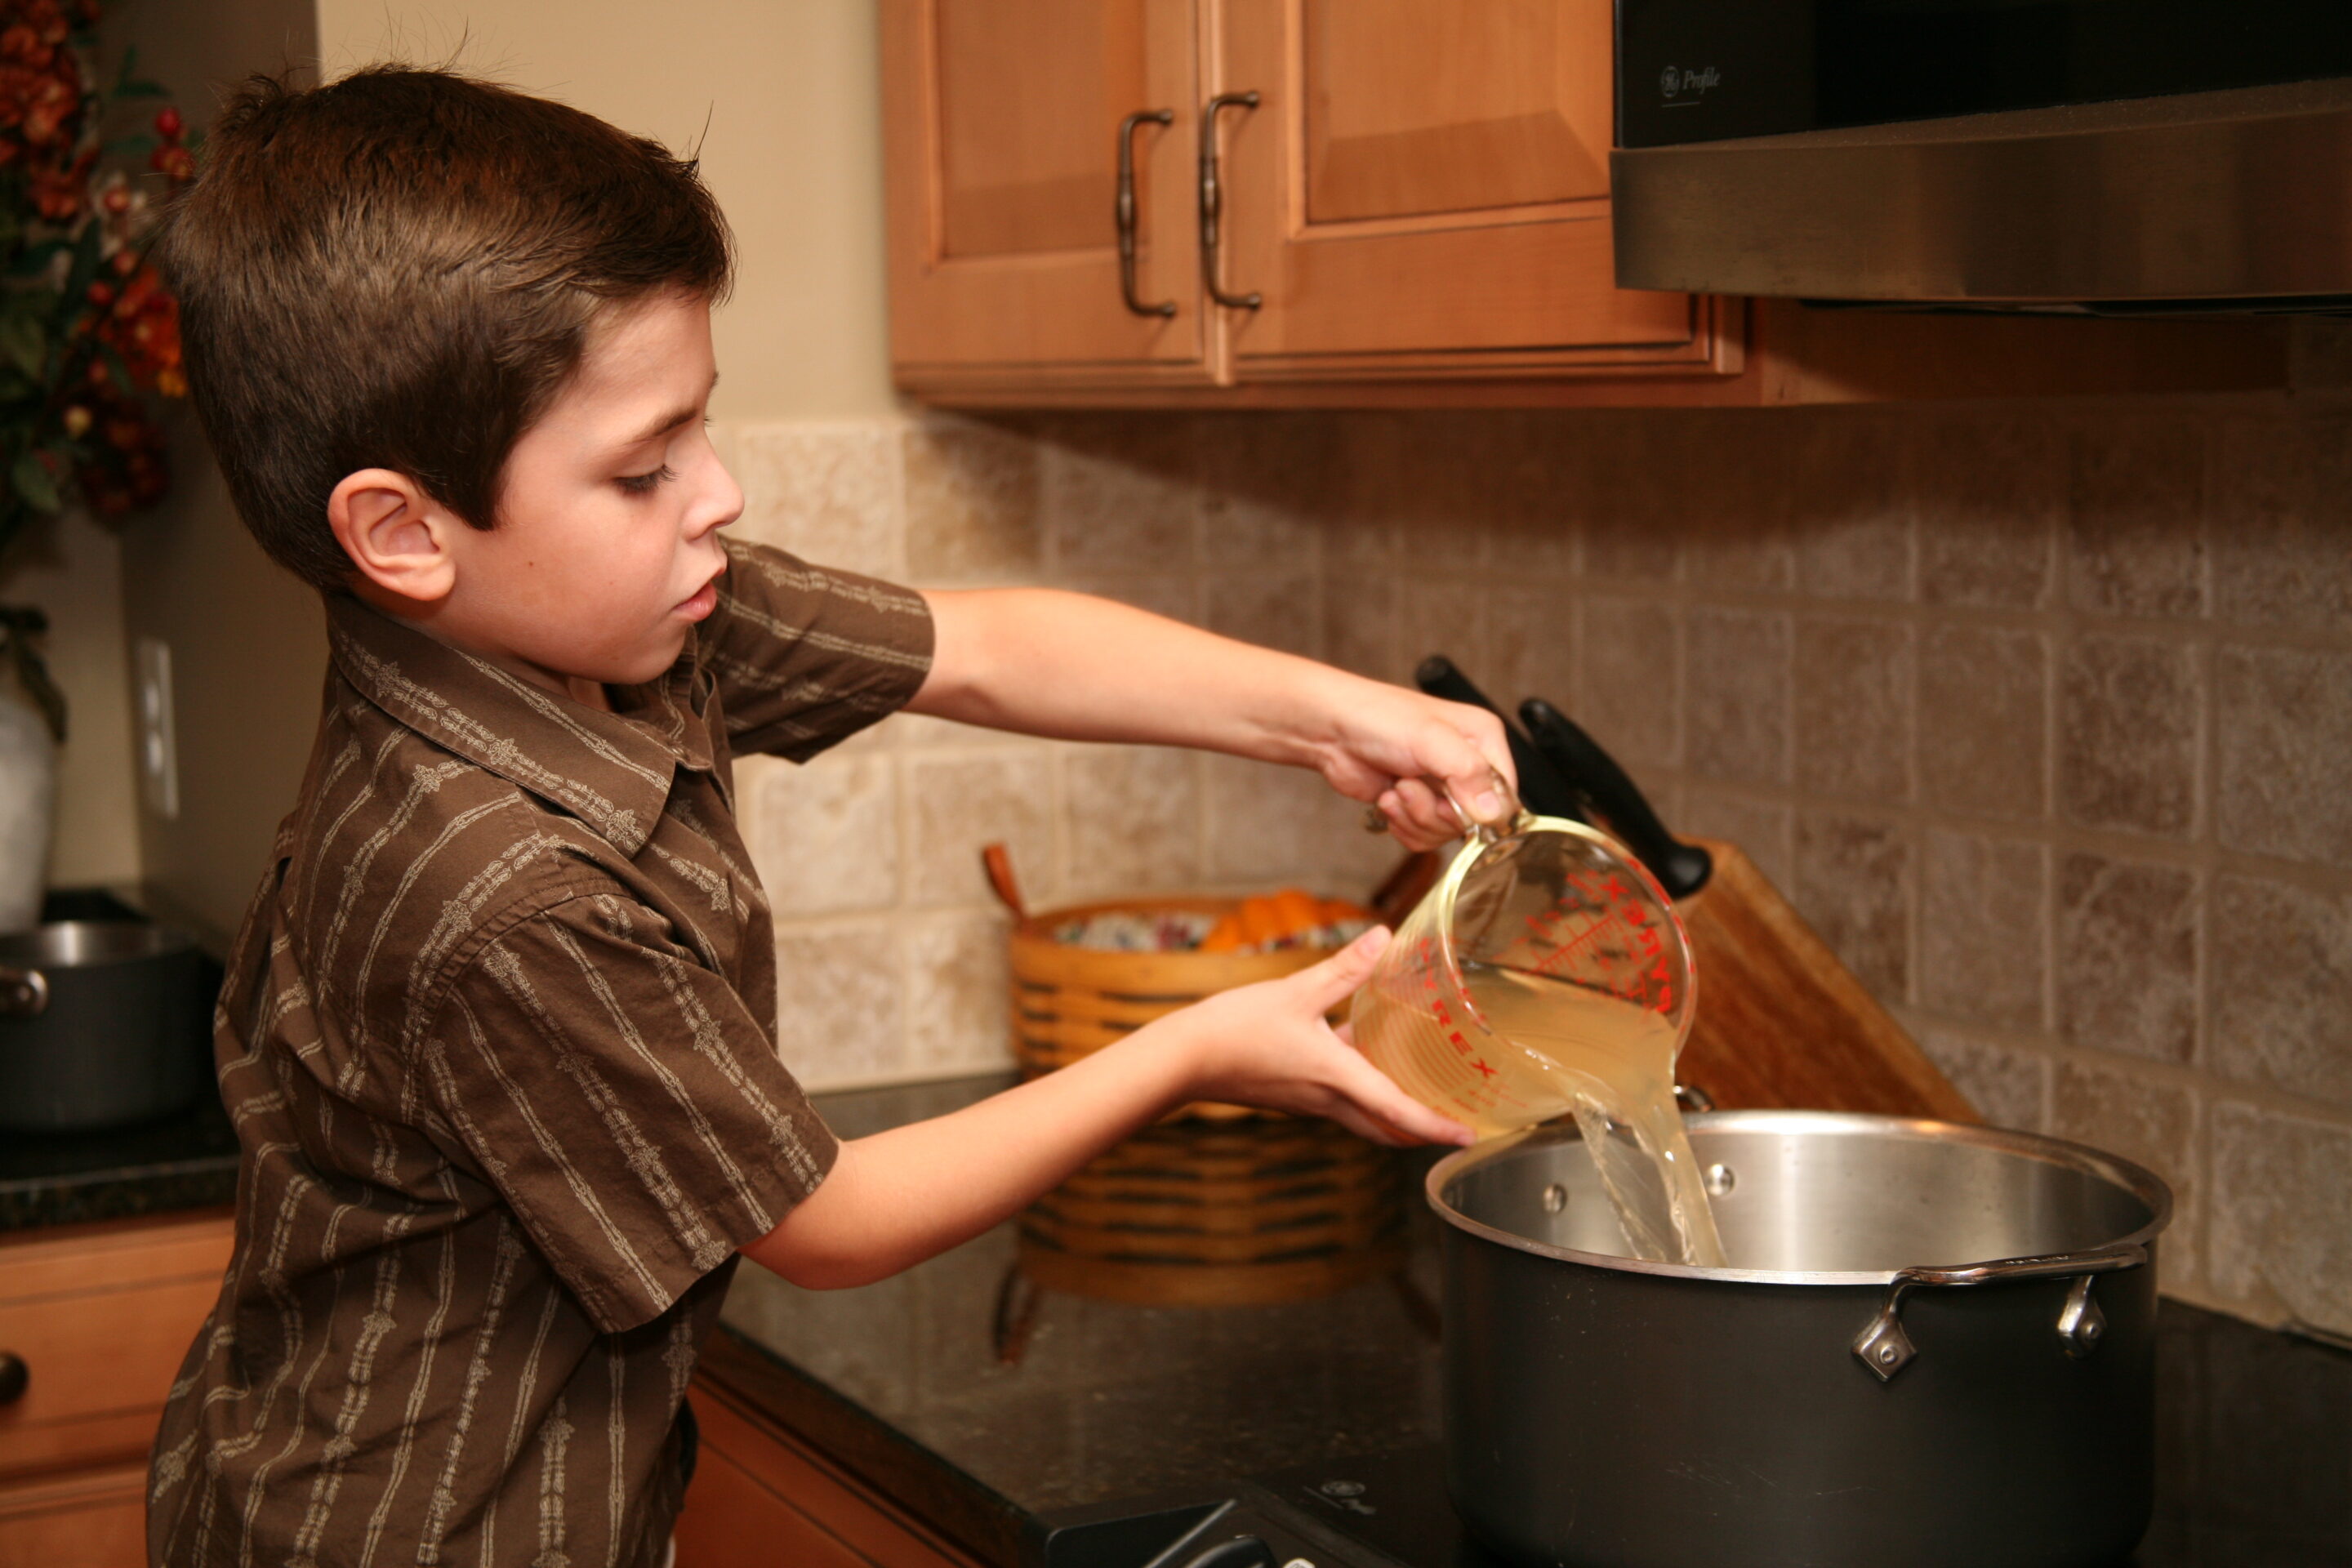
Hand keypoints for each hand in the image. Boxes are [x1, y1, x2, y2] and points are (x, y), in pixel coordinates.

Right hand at [1158, 927, 1473, 1146]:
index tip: (1469, 1136)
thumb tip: (1384, 936)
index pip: (1398, 1113)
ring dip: (1393, 1114)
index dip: (1437, 1127)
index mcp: (1336, 1078)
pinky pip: (1338, 1101)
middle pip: (1384, 1129)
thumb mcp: (1296, 991)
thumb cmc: (1235, 1029)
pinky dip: (1362, 1094)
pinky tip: (1361, 1059)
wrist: (1182, 1059)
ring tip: (1421, 1094)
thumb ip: (1344, 967)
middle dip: (1421, 1133)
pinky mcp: (1290, 1095)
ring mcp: (1306, 1101)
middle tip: (1453, 1127)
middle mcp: (1326, 1099)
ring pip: (1362, 1118)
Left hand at [1302, 672, 1517, 851]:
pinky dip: (1403, 825)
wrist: (1331, 730)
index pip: (1506, 794)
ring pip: (1446, 833)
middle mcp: (1467, 765)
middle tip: (1409, 786)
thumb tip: (1494, 812)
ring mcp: (1441, 788)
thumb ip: (1467, 773)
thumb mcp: (1429, 739)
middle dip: (1436, 813)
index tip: (1451, 802)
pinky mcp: (1417, 806)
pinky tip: (1388, 799)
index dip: (1481, 810)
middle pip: (1475, 821)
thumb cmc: (1378, 718)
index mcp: (1483, 740)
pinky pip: (1423, 838)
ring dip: (1415, 817)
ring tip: (1396, 788)